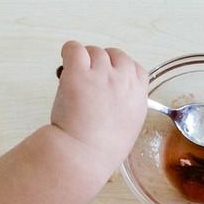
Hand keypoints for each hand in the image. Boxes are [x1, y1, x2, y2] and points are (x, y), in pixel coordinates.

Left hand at [50, 41, 147, 166]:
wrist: (83, 155)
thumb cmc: (103, 149)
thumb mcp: (130, 127)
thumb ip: (127, 105)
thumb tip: (115, 98)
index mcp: (138, 94)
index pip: (134, 67)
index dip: (119, 70)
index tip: (109, 80)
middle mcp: (122, 79)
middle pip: (114, 55)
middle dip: (101, 63)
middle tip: (89, 80)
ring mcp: (101, 74)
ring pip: (93, 51)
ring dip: (83, 61)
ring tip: (75, 80)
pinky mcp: (78, 73)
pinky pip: (74, 48)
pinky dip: (68, 53)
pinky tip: (65, 67)